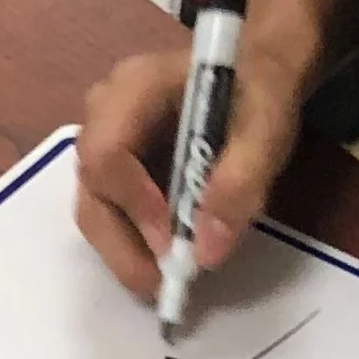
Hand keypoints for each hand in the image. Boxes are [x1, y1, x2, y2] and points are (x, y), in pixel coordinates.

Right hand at [74, 46, 309, 297]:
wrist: (255, 73)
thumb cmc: (259, 91)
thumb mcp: (267, 128)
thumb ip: (240, 183)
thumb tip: (206, 253)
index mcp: (135, 88)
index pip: (107, 152)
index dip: (133, 204)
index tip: (172, 245)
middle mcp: (103, 115)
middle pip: (91, 190)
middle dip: (122, 243)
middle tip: (160, 284)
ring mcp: (101, 143)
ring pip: (93, 209)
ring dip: (124, 250)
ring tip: (164, 279)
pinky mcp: (112, 171)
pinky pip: (107, 213)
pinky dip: (132, 242)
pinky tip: (163, 259)